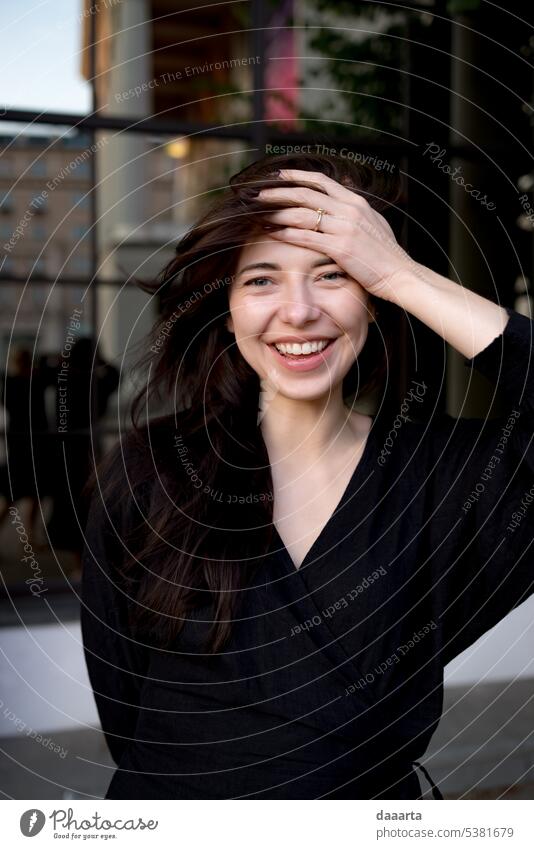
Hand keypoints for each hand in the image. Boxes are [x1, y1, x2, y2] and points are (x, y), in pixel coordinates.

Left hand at [257, 169, 424, 301]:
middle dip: (279, 192)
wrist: (400, 274)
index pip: (321, 181)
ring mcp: (344, 228)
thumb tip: (344, 184)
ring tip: (259, 214)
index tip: (279, 175)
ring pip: (302, 214)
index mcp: (355, 201)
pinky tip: (273, 233)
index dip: (297, 176)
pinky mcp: (340, 247)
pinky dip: (287, 234)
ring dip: (277, 213)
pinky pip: (306, 237)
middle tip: (259, 193)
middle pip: (305, 194)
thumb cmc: (386, 253)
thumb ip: (356, 204)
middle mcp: (348, 210)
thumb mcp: (374, 220)